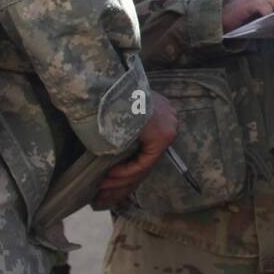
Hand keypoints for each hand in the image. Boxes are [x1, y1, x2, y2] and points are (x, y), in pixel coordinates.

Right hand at [92, 93, 177, 210]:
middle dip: (126, 174)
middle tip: (105, 185)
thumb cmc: (106, 97)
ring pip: (145, 162)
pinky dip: (126, 171)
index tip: (111, 171)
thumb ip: (126, 127)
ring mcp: (169, 127)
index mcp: (161, 109)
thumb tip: (118, 149)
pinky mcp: (163, 137)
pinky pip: (144, 163)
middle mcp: (169, 118)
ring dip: (122, 177)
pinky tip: (110, 175)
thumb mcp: (118, 111)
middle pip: (148, 155)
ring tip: (103, 184)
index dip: (129, 162)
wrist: (106, 89)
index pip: (149, 144)